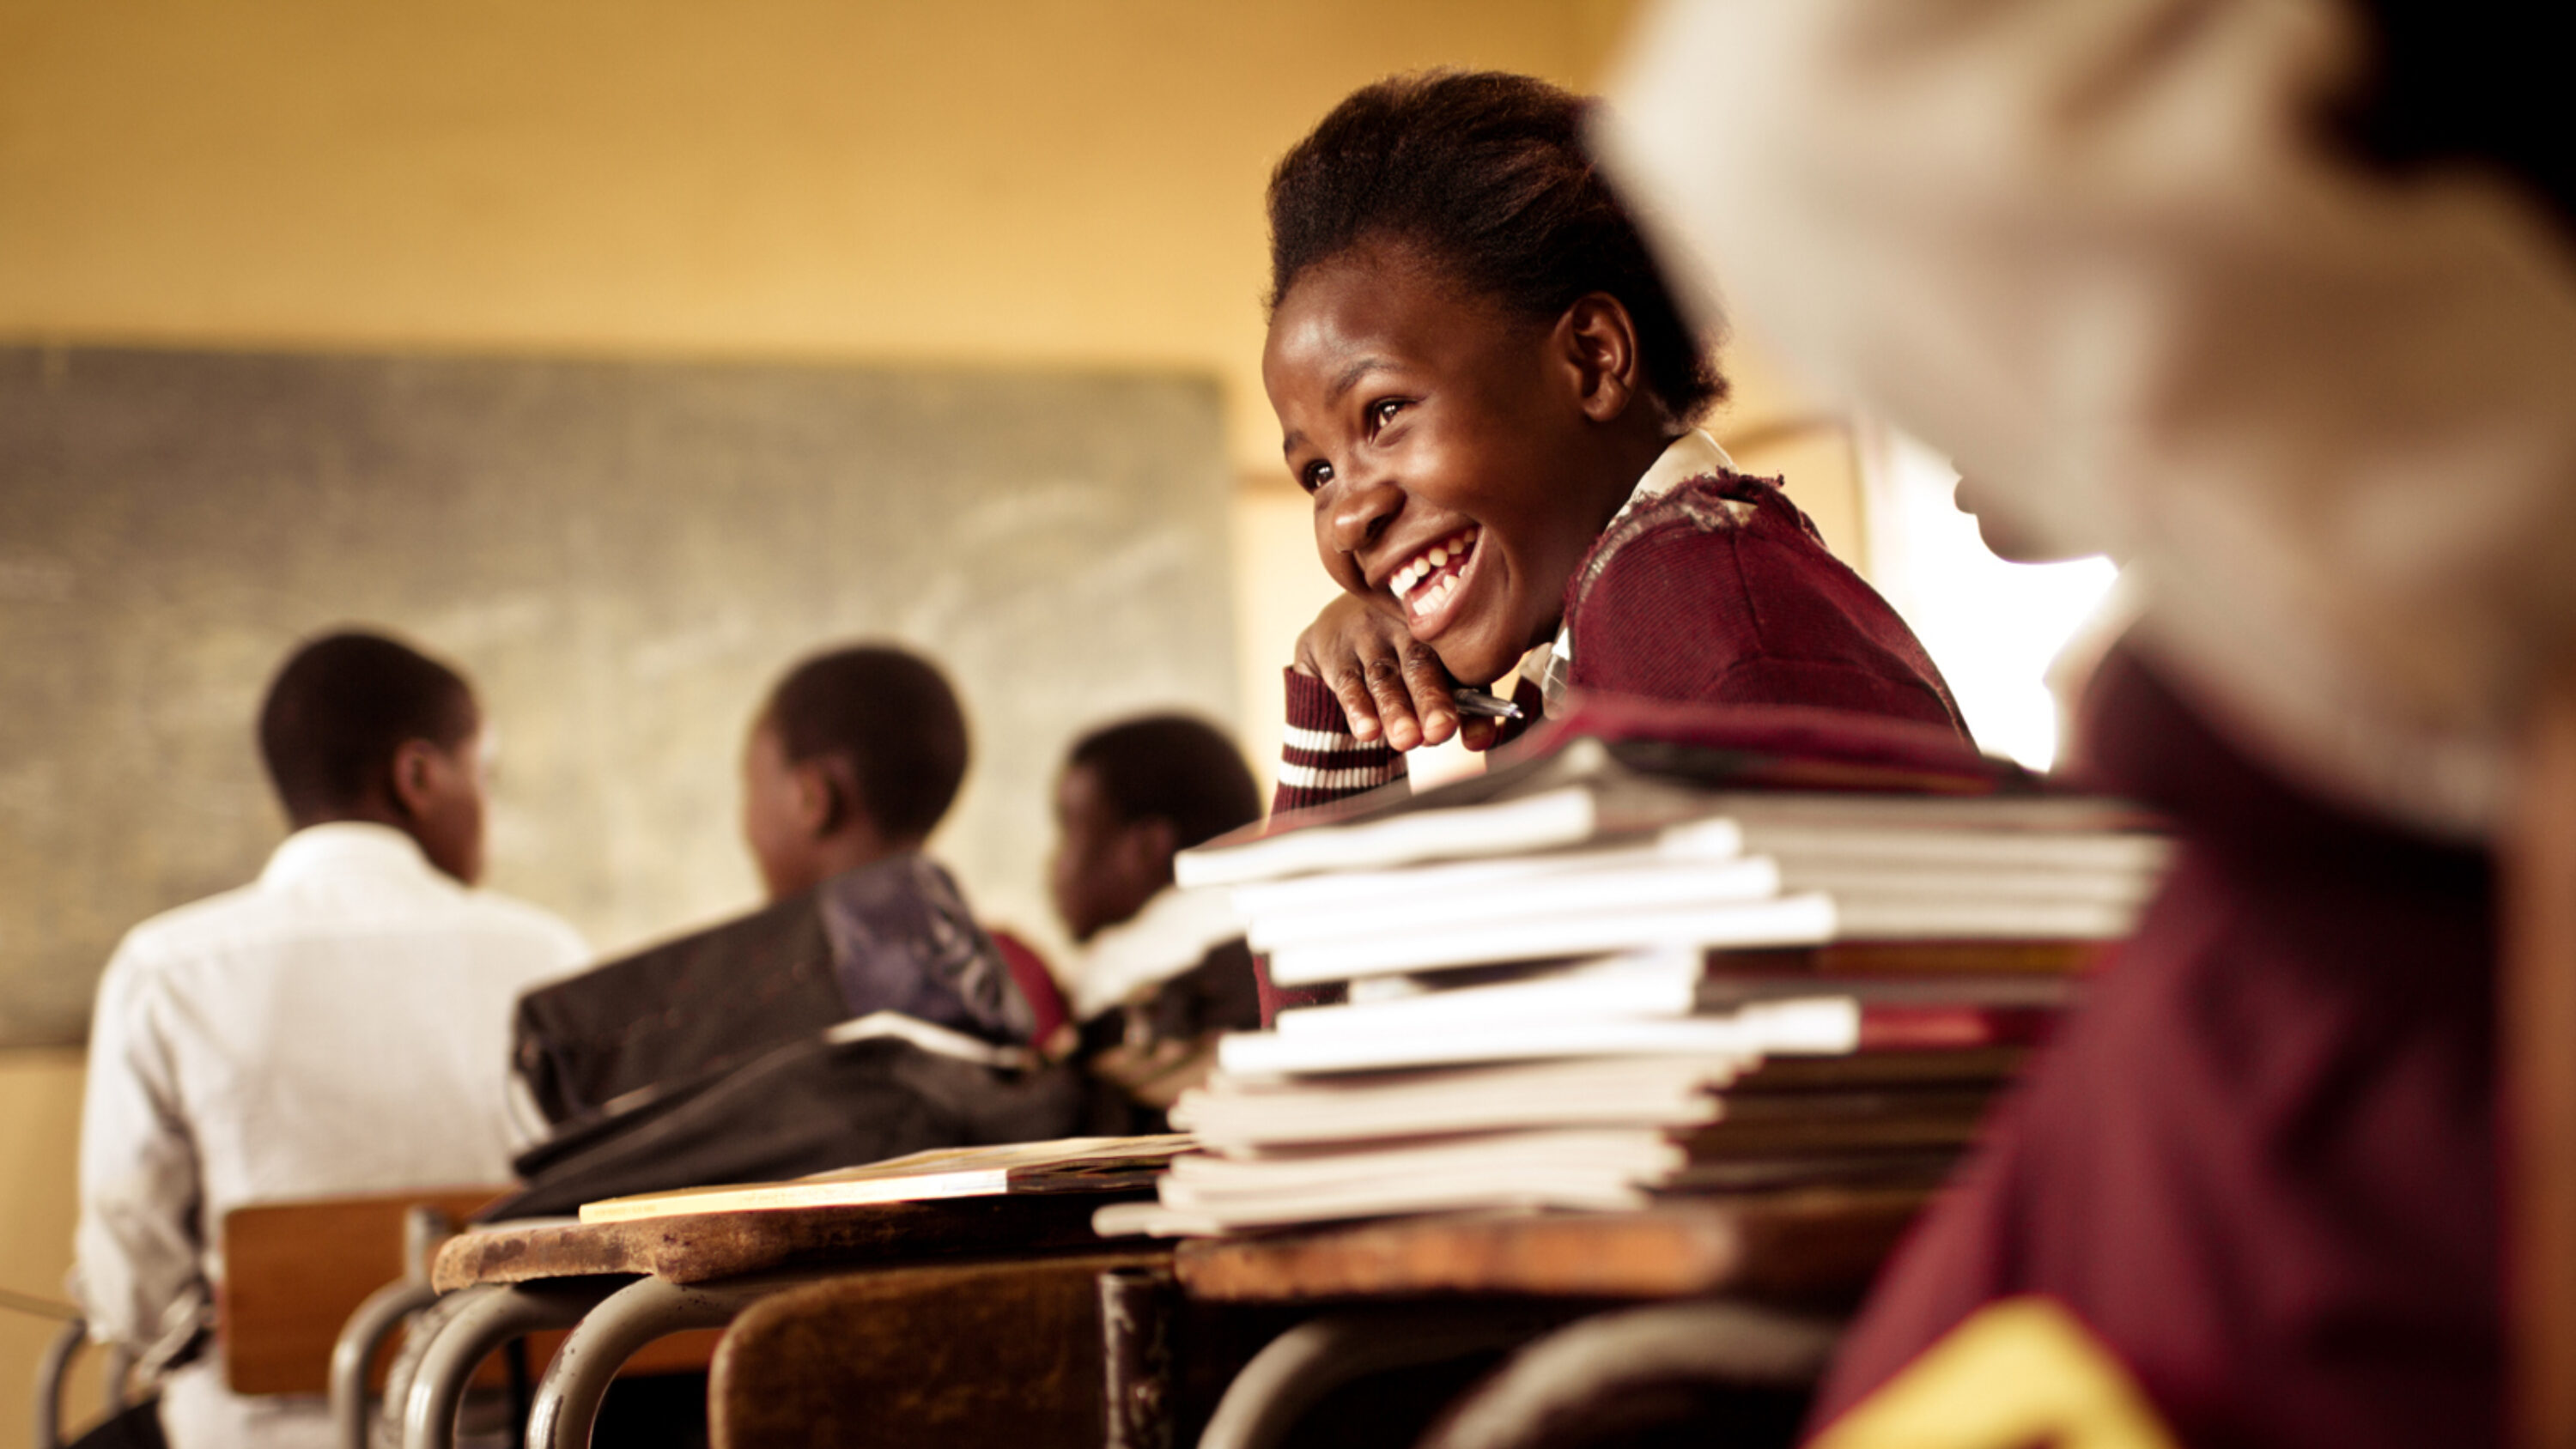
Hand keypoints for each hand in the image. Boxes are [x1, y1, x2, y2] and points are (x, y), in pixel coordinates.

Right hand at [1291, 596, 1502, 751]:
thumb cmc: (1401, 655)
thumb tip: (1480, 741)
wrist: (1338, 624)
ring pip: (1384, 675)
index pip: (1462, 671)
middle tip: (1440, 731)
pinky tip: (1367, 732)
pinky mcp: (1336, 652)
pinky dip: (1358, 707)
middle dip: (1432, 700)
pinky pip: (1347, 681)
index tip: (1477, 741)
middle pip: (1421, 663)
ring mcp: (1369, 637)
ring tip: (1406, 739)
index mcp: (1442, 631)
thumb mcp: (1433, 671)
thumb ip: (1461, 706)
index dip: (1473, 709)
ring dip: (1396, 709)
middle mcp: (1406, 627)